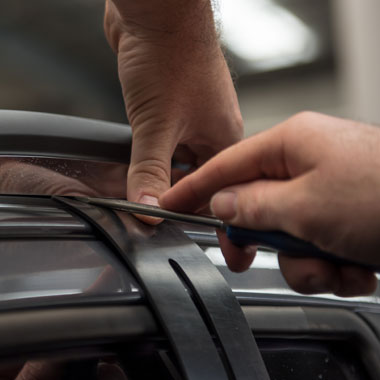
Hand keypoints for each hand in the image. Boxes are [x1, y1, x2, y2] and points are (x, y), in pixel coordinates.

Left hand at [104, 0, 242, 222]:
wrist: (156, 8)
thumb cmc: (171, 54)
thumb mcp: (157, 125)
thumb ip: (150, 171)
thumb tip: (148, 209)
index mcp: (226, 138)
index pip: (216, 190)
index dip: (197, 210)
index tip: (179, 226)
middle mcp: (214, 129)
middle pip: (198, 176)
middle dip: (177, 194)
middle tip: (158, 214)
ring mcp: (195, 116)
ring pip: (180, 159)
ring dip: (163, 173)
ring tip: (149, 192)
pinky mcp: (176, 105)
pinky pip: (167, 140)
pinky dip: (155, 153)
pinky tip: (144, 162)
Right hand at [160, 112, 379, 296]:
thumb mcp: (305, 204)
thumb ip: (254, 205)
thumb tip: (223, 205)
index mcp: (292, 145)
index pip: (225, 166)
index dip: (193, 188)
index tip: (169, 204)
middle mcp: (307, 164)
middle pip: (255, 206)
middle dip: (261, 241)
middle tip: (250, 258)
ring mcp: (326, 191)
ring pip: (287, 236)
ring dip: (306, 263)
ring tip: (336, 266)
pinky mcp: (345, 216)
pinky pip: (317, 247)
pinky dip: (332, 267)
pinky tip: (356, 267)